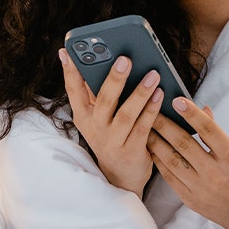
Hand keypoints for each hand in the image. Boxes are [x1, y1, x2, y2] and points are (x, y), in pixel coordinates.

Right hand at [59, 49, 163, 195]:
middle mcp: (95, 128)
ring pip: (127, 114)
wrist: (121, 177)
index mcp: (84, 116)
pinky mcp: (131, 151)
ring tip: (153, 74)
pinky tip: (160, 94)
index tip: (68, 51)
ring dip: (141, 93)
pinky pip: (143, 127)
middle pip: (104, 100)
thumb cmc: (112, 137)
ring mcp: (113, 141)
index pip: (73, 91)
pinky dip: (152, 109)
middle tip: (125, 59)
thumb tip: (103, 61)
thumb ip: (98, 93)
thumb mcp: (98, 118)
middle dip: (114, 78)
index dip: (70, 71)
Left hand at [147, 98, 228, 228]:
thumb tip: (202, 109)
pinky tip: (151, 148)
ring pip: (171, 159)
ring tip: (145, 126)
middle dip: (164, 124)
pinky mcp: (190, 199)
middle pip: (184, 144)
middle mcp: (215, 173)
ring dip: (155, 141)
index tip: (177, 100)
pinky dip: (158, 160)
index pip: (209, 130)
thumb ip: (216, 132)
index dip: (192, 114)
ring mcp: (201, 188)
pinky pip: (169, 176)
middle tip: (150, 108)